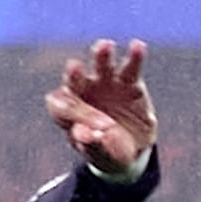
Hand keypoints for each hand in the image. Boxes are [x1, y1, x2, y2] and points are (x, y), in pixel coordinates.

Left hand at [47, 39, 154, 171]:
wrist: (129, 150)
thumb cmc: (107, 153)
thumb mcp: (101, 156)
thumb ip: (93, 145)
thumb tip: (85, 134)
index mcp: (67, 115)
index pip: (62, 108)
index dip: (75, 115)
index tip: (94, 129)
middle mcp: (83, 94)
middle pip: (74, 81)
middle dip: (74, 76)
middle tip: (75, 68)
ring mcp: (105, 84)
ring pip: (101, 66)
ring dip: (101, 56)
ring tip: (105, 45)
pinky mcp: (129, 82)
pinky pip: (131, 67)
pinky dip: (134, 57)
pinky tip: (137, 46)